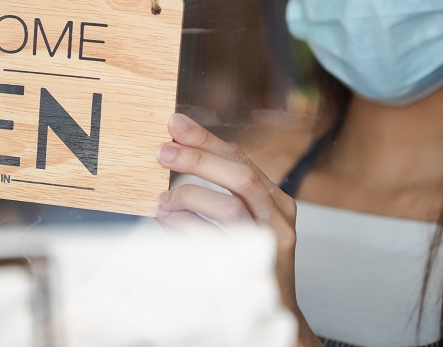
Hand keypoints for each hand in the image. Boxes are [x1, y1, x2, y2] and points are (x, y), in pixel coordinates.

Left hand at [155, 113, 321, 346]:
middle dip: (197, 158)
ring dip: (189, 196)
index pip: (241, 158)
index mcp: (276, 200)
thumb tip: (170, 169)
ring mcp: (270, 246)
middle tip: (163, 151)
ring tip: (163, 201)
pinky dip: (185, 228)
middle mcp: (279, 218)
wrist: (272, 318)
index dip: (206, 139)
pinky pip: (213, 242)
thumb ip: (213, 199)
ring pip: (229, 206)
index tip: (175, 123)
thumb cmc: (248, 268)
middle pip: (240, 174)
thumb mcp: (237, 226)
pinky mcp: (252, 272)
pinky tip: (168, 222)